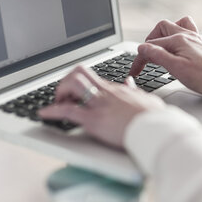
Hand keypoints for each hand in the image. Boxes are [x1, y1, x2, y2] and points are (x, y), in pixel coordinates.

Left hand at [38, 66, 164, 147]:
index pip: (93, 77)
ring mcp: (99, 104)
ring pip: (72, 84)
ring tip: (57, 102)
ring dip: (60, 92)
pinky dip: (52, 111)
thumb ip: (134, 90)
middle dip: (67, 82)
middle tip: (65, 95)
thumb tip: (129, 83)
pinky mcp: (94, 119)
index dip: (80, 82)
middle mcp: (105, 92)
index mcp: (117, 90)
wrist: (157, 129)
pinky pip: (67, 110)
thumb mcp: (145, 99)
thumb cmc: (154, 118)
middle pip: (79, 73)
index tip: (75, 91)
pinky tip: (44, 114)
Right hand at [130, 16, 201, 98]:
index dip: (139, 59)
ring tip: (158, 49)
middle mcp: (187, 35)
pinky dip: (177, 36)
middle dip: (149, 42)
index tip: (135, 72)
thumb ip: (158, 56)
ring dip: (163, 34)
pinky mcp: (201, 45)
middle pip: (160, 29)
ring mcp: (195, 39)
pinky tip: (177, 47)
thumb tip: (142, 48)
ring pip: (174, 27)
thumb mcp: (177, 68)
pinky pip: (186, 32)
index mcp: (178, 40)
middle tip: (145, 58)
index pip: (151, 46)